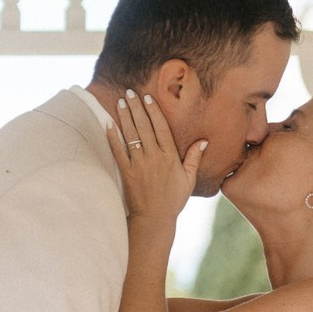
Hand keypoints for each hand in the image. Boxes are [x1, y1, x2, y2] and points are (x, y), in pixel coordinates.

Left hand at [106, 90, 204, 223]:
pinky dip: (113, 137)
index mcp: (169, 157)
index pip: (160, 128)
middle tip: (130, 92)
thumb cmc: (173, 199)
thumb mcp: (189, 179)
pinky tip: (108, 124)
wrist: (154, 219)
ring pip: (130, 135)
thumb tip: (204, 141)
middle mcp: (153, 157)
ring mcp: (138, 164)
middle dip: (136, 108)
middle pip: (144, 127)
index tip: (147, 98)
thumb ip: (194, 158)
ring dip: (125, 117)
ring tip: (120, 102)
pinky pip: (118, 151)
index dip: (153, 111)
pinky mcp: (126, 173)